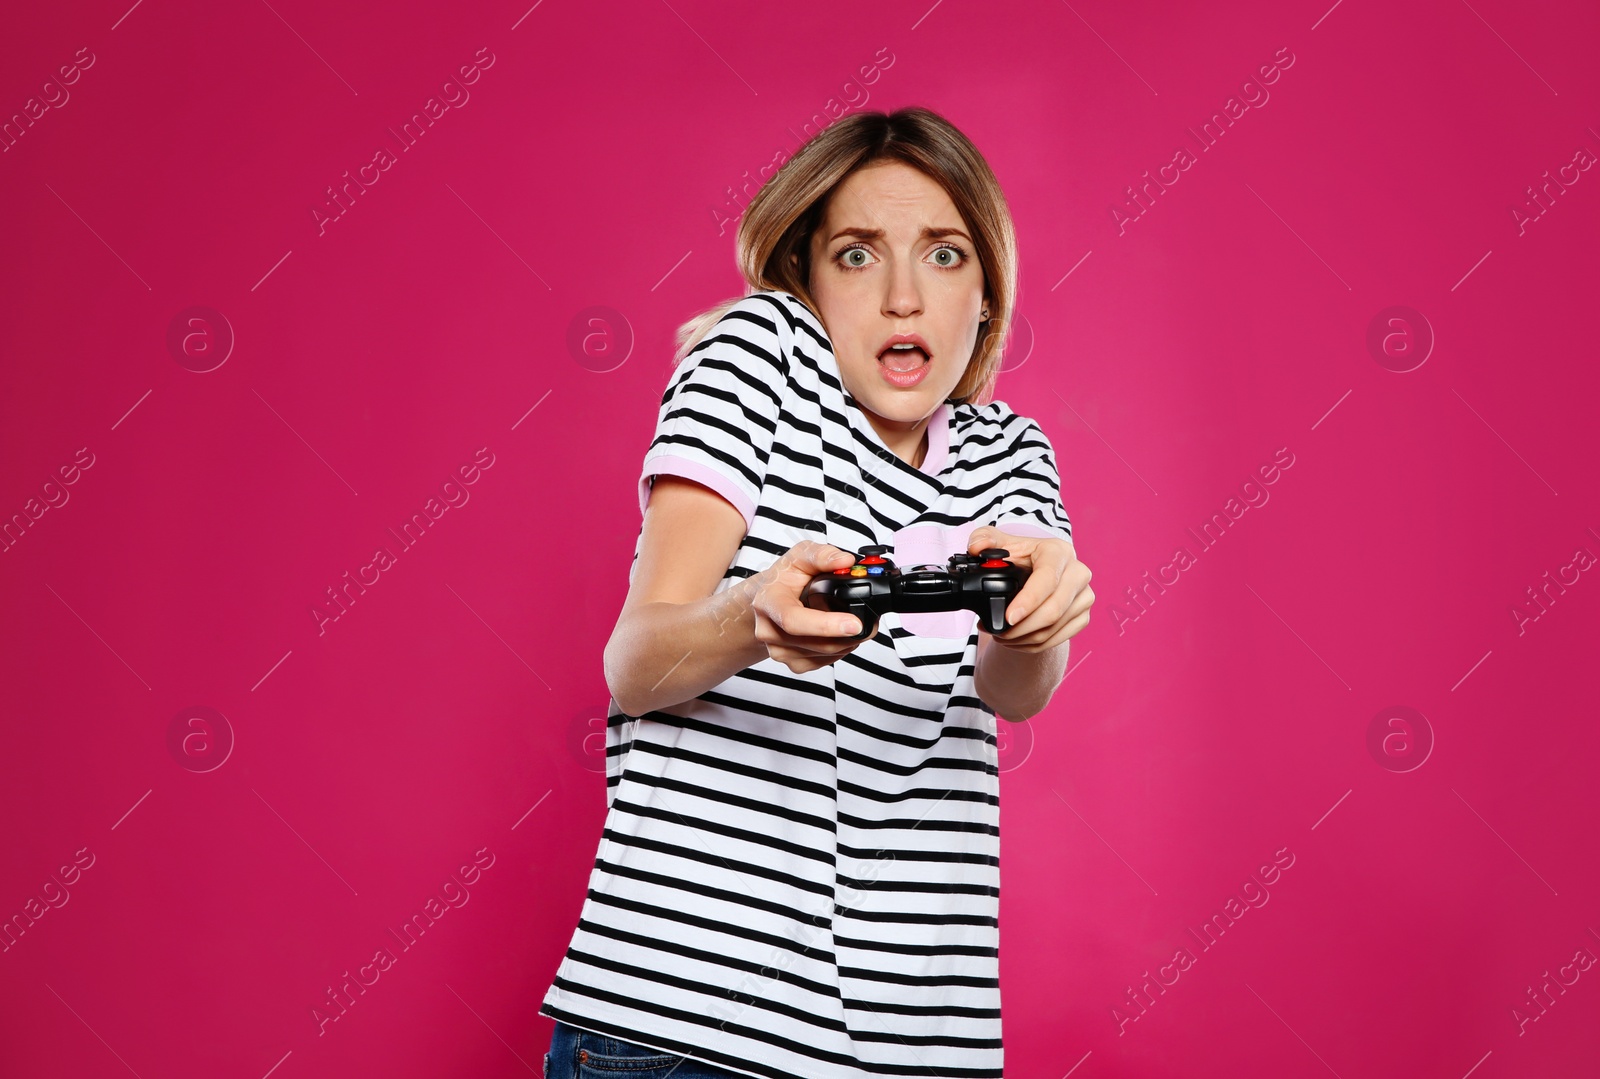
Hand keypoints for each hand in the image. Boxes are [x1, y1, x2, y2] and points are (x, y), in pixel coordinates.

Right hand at [748, 540, 871, 673]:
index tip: (854, 623)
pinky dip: (839, 650)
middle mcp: (769, 630)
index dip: (826, 625)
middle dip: (847, 635)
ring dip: (847, 642)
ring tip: (855, 624)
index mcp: (768, 602)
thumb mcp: (800, 556)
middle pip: (815, 643)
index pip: (793, 620)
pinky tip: (841, 634)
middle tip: (868, 622)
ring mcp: (779, 650)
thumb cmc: (784, 579)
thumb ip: (822, 555)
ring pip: (823, 654)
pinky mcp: (793, 663)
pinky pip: (824, 662)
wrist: (770, 600)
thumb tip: (845, 561)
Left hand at [967, 526, 1093, 652]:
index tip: (1009, 617)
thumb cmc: (1020, 558)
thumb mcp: (999, 543)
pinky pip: (1058, 639)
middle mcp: (1078, 573)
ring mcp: (1084, 596)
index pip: (1048, 578)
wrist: (1036, 574)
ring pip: (1054, 628)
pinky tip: (1017, 640)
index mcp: (1058, 551)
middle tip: (997, 632)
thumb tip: (977, 547)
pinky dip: (1034, 645)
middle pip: (1054, 609)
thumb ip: (983, 538)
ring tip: (1002, 636)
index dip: (1029, 600)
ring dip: (1024, 638)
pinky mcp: (1083, 616)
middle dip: (1022, 627)